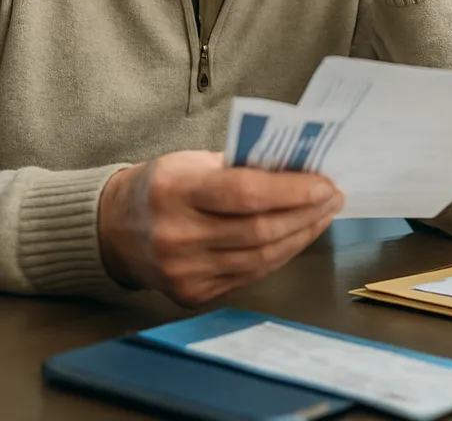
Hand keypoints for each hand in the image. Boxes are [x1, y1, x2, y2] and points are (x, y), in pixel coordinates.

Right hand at [97, 151, 344, 305]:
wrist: (113, 229)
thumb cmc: (163, 185)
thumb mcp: (194, 161)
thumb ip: (242, 165)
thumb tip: (299, 167)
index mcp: (177, 192)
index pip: (245, 193)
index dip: (292, 190)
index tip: (325, 183)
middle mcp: (178, 237)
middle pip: (259, 231)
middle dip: (307, 213)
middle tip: (334, 197)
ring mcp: (184, 272)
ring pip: (261, 257)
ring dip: (301, 235)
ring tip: (323, 214)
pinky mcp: (192, 295)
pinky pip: (250, 274)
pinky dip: (280, 254)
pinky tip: (297, 235)